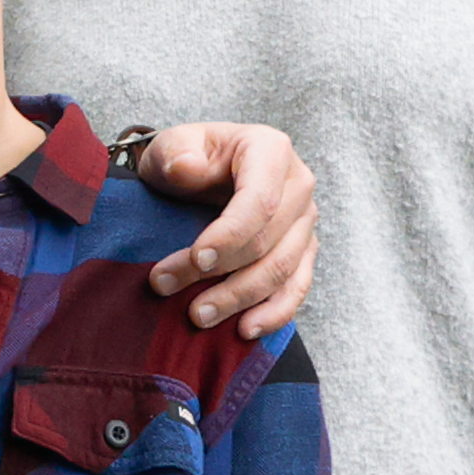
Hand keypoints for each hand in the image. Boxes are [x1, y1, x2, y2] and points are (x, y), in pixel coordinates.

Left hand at [134, 121, 314, 339]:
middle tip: (169, 287)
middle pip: (269, 241)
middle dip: (221, 273)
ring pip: (282, 270)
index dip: (230, 235)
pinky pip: (297, 289)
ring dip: (239, 299)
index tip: (197, 258)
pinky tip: (244, 329)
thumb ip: (176, 152)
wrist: (200, 175)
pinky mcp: (303, 252)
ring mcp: (304, 222)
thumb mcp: (172, 145)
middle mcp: (299, 185)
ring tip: (198, 315)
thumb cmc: (187, 157)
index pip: (260, 200)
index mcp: (271, 150)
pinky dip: (274, 314)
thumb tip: (187, 168)